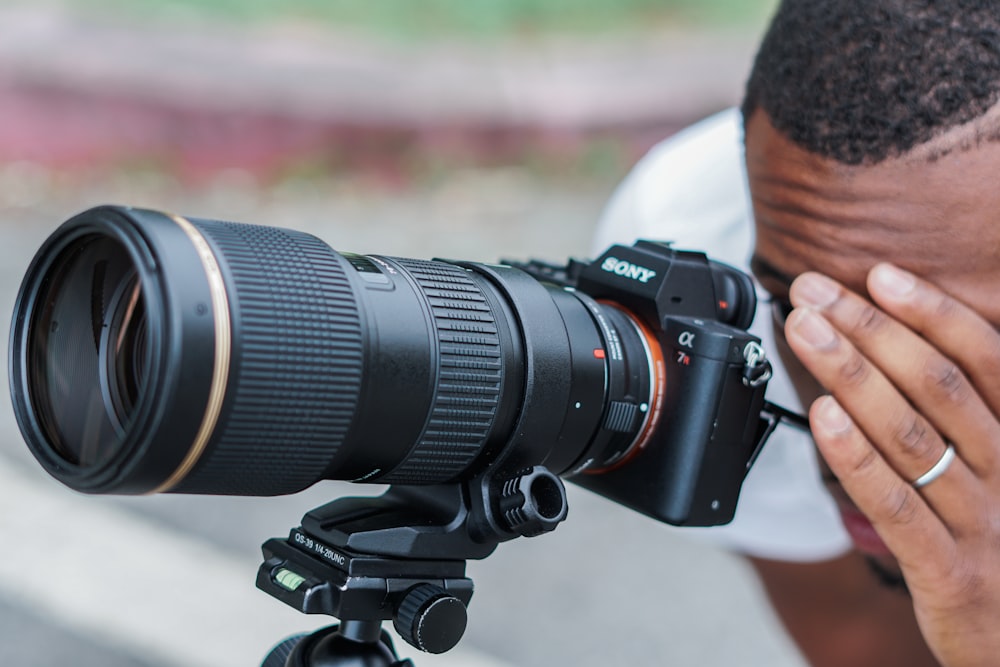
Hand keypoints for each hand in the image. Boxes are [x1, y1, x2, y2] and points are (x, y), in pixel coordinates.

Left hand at [783, 263, 999, 666]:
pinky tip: (822, 415)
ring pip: (912, 434)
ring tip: (805, 331)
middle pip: (938, 385)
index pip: (985, 361)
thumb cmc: (997, 549)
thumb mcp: (998, 477)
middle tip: (815, 292)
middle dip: (870, 329)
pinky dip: (856, 456)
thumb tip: (894, 354)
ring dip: (851, 374)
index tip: (879, 274)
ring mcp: (982, 524)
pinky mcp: (951, 573)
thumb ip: (958, 423)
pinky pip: (896, 505)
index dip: (932, 312)